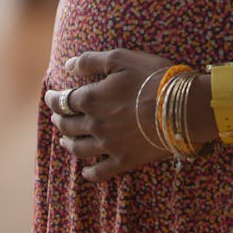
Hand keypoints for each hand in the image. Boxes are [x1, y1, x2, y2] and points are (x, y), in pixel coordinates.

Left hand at [45, 49, 172, 181]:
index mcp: (91, 99)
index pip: (64, 101)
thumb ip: (90, 61)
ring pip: (79, 149)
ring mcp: (109, 145)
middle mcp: (95, 125)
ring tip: (64, 140)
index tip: (50, 96)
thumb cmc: (152, 77)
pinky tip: (86, 173)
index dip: (54, 98)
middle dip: (59, 120)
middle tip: (57, 117)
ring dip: (69, 144)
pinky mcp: (125, 160)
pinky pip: (101, 172)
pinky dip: (90, 174)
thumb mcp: (121, 58)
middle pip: (68, 125)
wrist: (181, 107)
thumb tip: (67, 65)